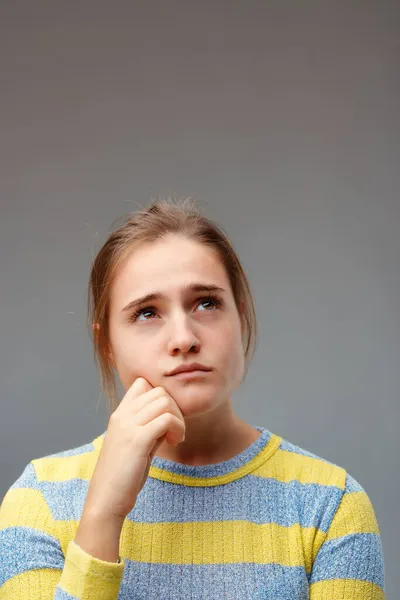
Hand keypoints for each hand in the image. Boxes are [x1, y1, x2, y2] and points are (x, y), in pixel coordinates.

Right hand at [83, 377, 185, 521]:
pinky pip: (167, 419)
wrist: (105, 500)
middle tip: (174, 431)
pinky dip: (177, 429)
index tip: (165, 419)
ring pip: (164, 401)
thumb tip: (169, 417)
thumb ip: (149, 427)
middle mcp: (122, 415)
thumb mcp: (135, 444)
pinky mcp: (137, 440)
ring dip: (178, 419)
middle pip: (159, 391)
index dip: (160, 397)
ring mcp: (128, 426)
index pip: (142, 384)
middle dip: (174, 408)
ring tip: (175, 438)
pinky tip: (174, 443)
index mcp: (119, 414)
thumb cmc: (123, 476)